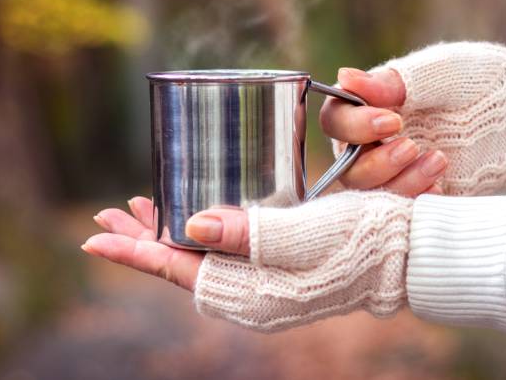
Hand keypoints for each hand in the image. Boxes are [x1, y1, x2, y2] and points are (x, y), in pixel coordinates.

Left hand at [83, 191, 413, 331]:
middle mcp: (252, 295)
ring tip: (141, 210)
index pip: (180, 271)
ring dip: (170, 231)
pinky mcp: (279, 264)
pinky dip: (203, 228)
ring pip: (203, 256)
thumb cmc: (361, 242)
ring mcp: (266, 281)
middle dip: (144, 240)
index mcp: (252, 295)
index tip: (98, 235)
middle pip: (183, 265)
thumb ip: (247, 232)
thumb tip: (191, 224)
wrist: (407, 253)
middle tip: (110, 215)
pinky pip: (226, 250)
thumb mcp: (306, 234)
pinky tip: (197, 211)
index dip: (136, 252)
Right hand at [321, 42, 505, 194]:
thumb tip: (343, 76)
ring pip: (370, 194)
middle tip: (413, 146)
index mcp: (372, 107)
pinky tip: (442, 186)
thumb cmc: (483, 80)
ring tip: (440, 161)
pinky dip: (416, 201)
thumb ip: (392, 81)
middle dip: (376, 162)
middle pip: (346, 166)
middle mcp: (375, 143)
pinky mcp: (420, 196)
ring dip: (398, 182)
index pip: (336, 121)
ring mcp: (397, 173)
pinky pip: (401, 210)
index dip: (354, 126)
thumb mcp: (439, 73)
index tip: (392, 120)